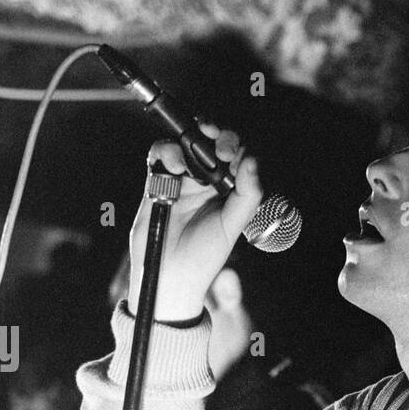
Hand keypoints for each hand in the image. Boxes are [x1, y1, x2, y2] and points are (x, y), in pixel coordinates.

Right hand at [127, 124, 262, 323]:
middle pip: (210, 142)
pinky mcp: (158, 182)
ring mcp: (181, 180)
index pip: (235, 156)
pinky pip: (160, 154)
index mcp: (227, 190)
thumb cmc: (204, 256)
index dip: (235, 146)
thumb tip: (251, 161)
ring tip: (191, 162)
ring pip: (184, 143)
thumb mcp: (232, 226)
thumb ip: (247, 194)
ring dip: (189, 142)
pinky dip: (165, 152)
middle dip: (215, 134)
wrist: (171, 275)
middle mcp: (206, 182)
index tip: (232, 153)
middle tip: (217, 144)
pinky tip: (173, 166)